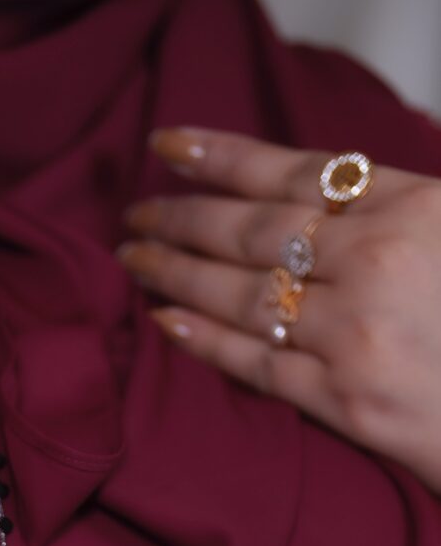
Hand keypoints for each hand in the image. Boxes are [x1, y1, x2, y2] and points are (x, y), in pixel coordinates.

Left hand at [118, 127, 440, 494]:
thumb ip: (401, 203)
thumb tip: (339, 190)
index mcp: (414, 206)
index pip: (296, 171)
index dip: (224, 156)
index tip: (168, 145)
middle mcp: (376, 261)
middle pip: (253, 229)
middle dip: (184, 216)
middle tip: (133, 210)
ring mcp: (355, 332)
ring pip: (242, 293)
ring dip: (177, 272)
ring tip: (133, 257)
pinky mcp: (346, 400)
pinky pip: (257, 363)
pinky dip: (203, 341)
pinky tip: (163, 321)